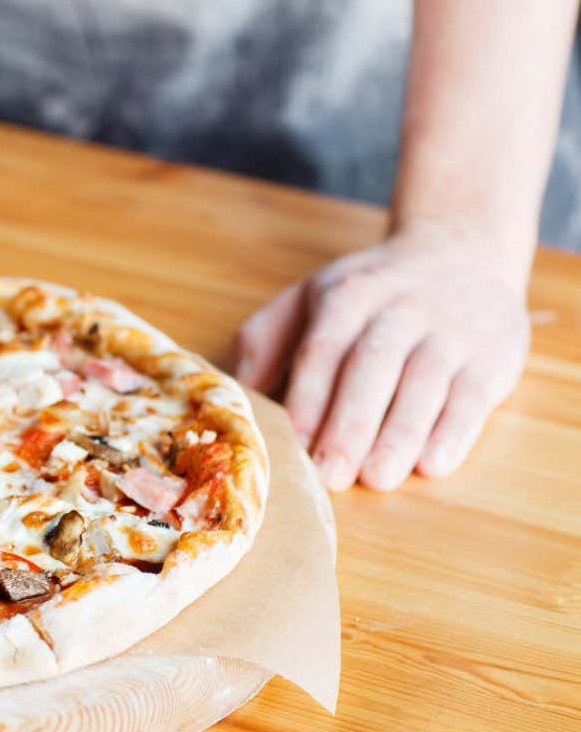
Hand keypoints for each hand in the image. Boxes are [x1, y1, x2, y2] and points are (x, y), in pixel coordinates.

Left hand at [233, 224, 529, 490]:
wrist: (460, 252)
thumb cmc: (368, 294)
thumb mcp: (307, 298)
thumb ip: (265, 339)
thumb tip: (238, 390)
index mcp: (347, 295)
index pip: (323, 350)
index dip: (307, 398)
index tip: (291, 444)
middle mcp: (400, 309)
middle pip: (372, 368)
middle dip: (349, 424)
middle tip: (330, 476)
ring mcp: (451, 331)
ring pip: (424, 384)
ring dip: (400, 435)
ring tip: (377, 479)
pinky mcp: (492, 357)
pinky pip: (471, 398)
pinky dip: (452, 433)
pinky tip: (431, 465)